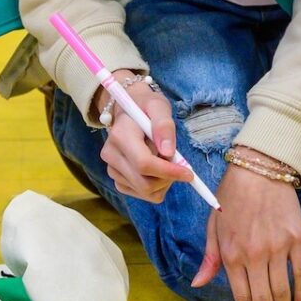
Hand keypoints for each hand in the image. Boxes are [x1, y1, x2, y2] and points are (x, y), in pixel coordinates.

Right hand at [95, 71, 187, 202]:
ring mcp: (111, 169)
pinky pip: (141, 194)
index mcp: (120, 135)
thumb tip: (168, 153)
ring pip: (144, 191)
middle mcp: (111, 155)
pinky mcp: (116, 178)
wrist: (128, 111)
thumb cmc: (146, 106)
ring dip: (163, 182)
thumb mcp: (159, 106)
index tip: (189, 174)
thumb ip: (164, 126)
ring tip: (167, 161)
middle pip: (143, 183)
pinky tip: (158, 169)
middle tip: (181, 165)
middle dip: (168, 179)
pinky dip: (155, 187)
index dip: (169, 172)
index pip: (144, 163)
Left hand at [193, 157, 300, 300]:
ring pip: (282, 290)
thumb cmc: (233, 196)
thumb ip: (210, 258)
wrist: (261, 167)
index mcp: (232, 253)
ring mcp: (278, 246)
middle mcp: (255, 254)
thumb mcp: (213, 225)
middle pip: (263, 300)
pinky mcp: (297, 237)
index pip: (242, 297)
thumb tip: (198, 284)